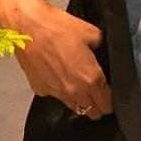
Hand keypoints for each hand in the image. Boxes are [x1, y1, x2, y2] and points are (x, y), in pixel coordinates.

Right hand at [5, 0, 112, 120]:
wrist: (29, 28)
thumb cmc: (59, 28)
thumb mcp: (91, 32)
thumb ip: (99, 46)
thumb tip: (97, 50)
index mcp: (91, 78)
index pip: (106, 103)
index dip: (111, 101)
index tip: (110, 96)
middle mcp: (74, 90)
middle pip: (91, 112)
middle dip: (97, 105)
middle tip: (98, 93)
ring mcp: (56, 92)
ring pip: (73, 106)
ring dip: (79, 100)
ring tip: (79, 84)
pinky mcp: (40, 89)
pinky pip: (55, 95)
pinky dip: (60, 90)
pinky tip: (59, 75)